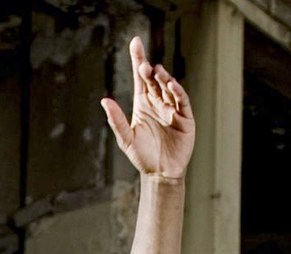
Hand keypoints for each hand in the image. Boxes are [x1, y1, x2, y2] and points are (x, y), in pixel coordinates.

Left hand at [101, 36, 193, 180]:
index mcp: (143, 104)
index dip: (138, 59)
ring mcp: (172, 109)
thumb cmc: (142, 156)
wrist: (160, 174)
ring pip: (168, 88)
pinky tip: (171, 85)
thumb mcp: (126, 138)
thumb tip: (104, 100)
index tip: (135, 42)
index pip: (141, 78)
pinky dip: (177, 92)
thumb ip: (116, 120)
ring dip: (164, 79)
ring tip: (157, 72)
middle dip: (150, 70)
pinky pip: (182, 102)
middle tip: (143, 65)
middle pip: (154, 80)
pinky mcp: (185, 119)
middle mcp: (158, 103)